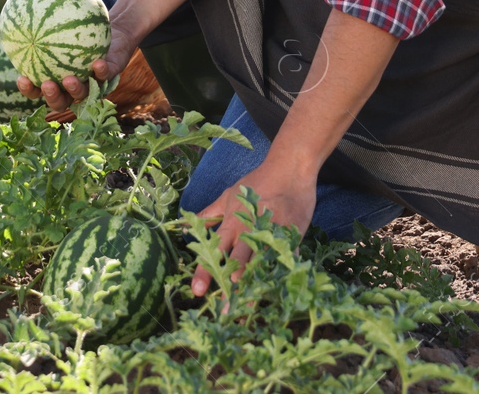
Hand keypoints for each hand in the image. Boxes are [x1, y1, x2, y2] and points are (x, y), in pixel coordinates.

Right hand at [15, 24, 141, 112]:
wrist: (113, 31)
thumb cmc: (81, 29)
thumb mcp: (61, 24)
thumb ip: (43, 24)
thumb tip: (19, 8)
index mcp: (57, 79)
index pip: (38, 90)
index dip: (29, 90)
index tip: (21, 78)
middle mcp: (73, 87)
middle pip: (60, 102)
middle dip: (52, 97)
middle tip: (46, 84)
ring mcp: (93, 84)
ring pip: (83, 94)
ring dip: (75, 89)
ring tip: (69, 79)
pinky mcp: (110, 77)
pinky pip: (105, 76)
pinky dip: (101, 71)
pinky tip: (97, 63)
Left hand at [190, 162, 315, 296]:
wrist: (290, 168)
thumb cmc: (258, 182)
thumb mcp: (229, 195)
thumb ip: (209, 214)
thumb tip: (185, 226)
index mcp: (232, 223)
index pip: (214, 251)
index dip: (205, 271)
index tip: (197, 291)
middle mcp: (249, 231)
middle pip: (237, 263)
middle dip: (230, 287)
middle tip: (224, 310)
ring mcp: (272, 234)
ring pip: (260, 265)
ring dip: (254, 286)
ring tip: (247, 307)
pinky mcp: (293, 236)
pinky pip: (286, 260)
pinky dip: (282, 276)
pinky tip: (279, 294)